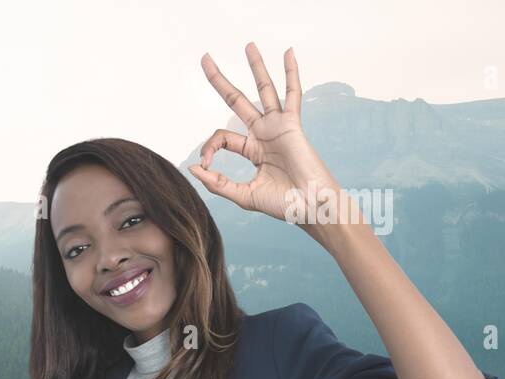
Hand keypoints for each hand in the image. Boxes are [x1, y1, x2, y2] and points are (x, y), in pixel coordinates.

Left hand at [188, 43, 344, 225]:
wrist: (311, 208)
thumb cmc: (283, 205)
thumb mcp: (242, 195)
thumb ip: (217, 183)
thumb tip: (193, 167)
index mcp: (252, 150)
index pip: (221, 137)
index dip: (208, 148)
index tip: (204, 163)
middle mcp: (263, 134)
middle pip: (237, 100)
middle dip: (220, 80)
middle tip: (205, 59)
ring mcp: (278, 127)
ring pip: (264, 90)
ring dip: (256, 67)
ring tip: (247, 45)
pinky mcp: (292, 125)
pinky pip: (293, 94)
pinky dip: (291, 74)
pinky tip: (288, 53)